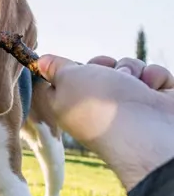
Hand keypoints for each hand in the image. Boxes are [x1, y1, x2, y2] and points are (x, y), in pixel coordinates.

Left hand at [37, 55, 173, 190]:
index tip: (66, 66)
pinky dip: (153, 78)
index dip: (65, 69)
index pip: (63, 83)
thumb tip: (40, 62)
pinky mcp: (155, 102)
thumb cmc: (101, 107)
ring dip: (131, 69)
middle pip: (98, 69)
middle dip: (104, 64)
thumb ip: (55, 68)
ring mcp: (130, 105)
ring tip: (132, 85)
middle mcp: (100, 107)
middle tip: (104, 73)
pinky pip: (153, 76)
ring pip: (128, 69)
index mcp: (71, 106)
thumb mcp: (67, 80)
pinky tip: (151, 89)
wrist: (148, 133)